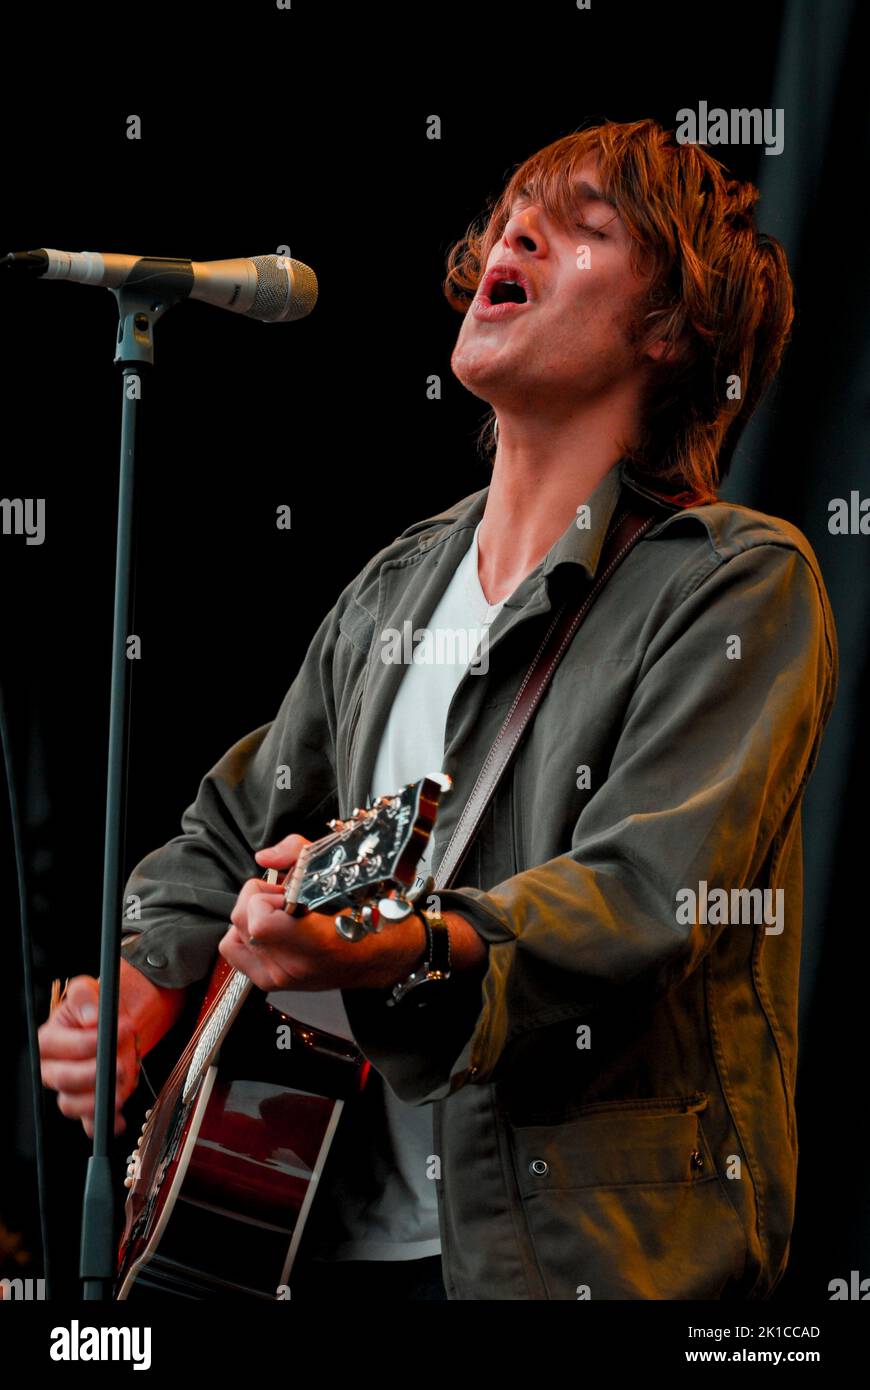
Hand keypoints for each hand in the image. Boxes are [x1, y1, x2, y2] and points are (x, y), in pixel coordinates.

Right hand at [38, 975, 140, 1136]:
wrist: (119, 1024)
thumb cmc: (98, 1009)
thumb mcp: (89, 991)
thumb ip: (84, 996)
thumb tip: (91, 1017)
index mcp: (49, 1040)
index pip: (53, 1046)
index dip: (80, 1044)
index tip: (105, 1036)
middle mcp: (55, 1069)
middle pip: (62, 1080)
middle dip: (92, 1074)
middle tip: (118, 1063)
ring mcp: (72, 1090)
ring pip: (73, 1105)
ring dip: (99, 1097)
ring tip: (123, 1080)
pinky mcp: (90, 1105)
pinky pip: (91, 1123)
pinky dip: (105, 1124)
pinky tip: (119, 1118)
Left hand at [219, 833, 426, 992]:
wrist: (382, 956)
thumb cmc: (370, 917)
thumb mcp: (342, 872)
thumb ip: (297, 853)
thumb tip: (266, 856)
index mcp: (315, 942)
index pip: (259, 921)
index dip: (265, 895)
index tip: (286, 891)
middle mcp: (294, 966)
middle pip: (240, 921)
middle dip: (258, 899)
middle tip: (286, 898)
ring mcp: (280, 978)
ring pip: (234, 934)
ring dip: (252, 917)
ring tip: (281, 914)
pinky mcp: (271, 983)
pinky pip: (234, 951)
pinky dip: (244, 935)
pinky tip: (268, 928)